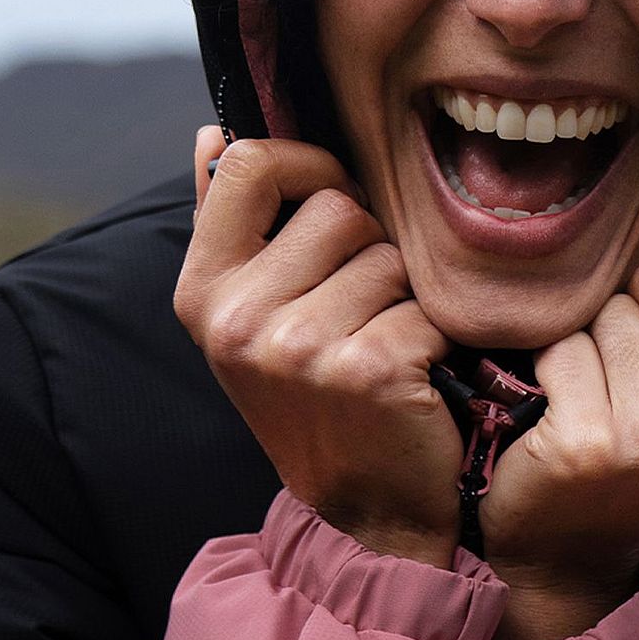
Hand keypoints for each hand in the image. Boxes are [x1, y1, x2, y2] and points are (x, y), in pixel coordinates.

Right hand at [173, 128, 462, 566]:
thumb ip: (232, 224)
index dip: (308, 164)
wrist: (369, 505)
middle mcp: (237, 318)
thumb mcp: (254, 315)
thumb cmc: (318, 396)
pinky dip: (435, 336)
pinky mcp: (365, 368)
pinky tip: (413, 377)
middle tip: (363, 310)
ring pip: (389, 254)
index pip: (250, 163)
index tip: (334, 198)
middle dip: (369, 247)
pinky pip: (426, 304)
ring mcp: (297, 346)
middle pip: (339, 205)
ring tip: (384, 344)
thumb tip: (212, 133)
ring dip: (404, 295)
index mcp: (203, 292)